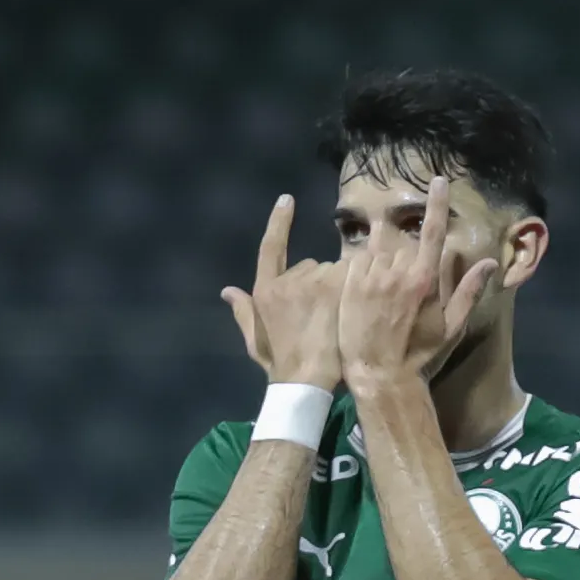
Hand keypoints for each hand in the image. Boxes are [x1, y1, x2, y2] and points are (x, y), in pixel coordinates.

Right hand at [221, 195, 346, 389]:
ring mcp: (312, 281)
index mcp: (264, 290)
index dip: (279, 222)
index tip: (287, 200)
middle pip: (310, 265)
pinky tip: (351, 309)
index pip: (270, 247)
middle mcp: (286, 280)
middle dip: (318, 283)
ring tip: (335, 318)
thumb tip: (227, 291)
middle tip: (320, 316)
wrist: (305, 379)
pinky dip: (352, 289)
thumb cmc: (280, 364)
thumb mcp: (256, 341)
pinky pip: (349, 276)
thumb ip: (244, 312)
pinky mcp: (335, 286)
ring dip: (337, 287)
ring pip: (332, 272)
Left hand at [337, 176, 498, 384]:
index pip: (433, 231)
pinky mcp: (348, 285)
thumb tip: (489, 262)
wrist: (379, 376)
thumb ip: (468, 291)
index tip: (438, 180)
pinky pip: (357, 262)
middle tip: (403, 294)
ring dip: (383, 265)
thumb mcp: (452, 327)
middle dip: (406, 261)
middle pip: (404, 247)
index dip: (437, 203)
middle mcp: (398, 272)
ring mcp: (371, 277)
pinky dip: (362, 270)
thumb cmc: (420, 355)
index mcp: (425, 279)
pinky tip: (364, 293)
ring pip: (379, 252)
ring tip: (382, 297)